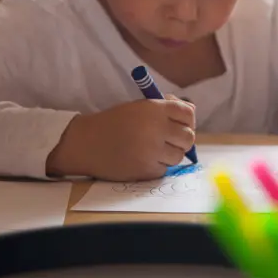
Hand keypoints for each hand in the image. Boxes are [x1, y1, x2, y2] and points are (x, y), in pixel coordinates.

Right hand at [47, 97, 195, 180]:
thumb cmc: (114, 122)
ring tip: (154, 150)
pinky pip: (164, 169)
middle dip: (183, 139)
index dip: (188, 120)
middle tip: (171, 140)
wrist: (85, 143)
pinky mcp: (145, 170)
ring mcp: (152, 151)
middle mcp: (157, 128)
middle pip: (189, 137)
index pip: (188, 113)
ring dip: (170, 154)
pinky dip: (157, 166)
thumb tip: (191, 111)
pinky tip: (143, 159)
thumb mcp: (139, 106)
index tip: (182, 124)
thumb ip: (166, 107)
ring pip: (179, 155)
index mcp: (155, 109)